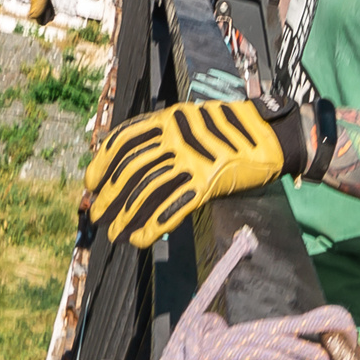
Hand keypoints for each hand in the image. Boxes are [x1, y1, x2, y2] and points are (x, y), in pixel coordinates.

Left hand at [83, 99, 301, 248]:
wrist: (268, 135)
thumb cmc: (227, 130)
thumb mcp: (188, 121)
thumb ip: (162, 135)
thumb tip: (132, 162)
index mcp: (166, 121)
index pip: (122, 142)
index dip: (102, 165)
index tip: (90, 184)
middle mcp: (175, 138)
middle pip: (131, 170)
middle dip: (109, 197)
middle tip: (97, 216)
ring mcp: (191, 160)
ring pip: (147, 192)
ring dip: (126, 216)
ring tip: (115, 233)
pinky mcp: (207, 182)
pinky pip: (173, 207)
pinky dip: (153, 226)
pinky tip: (141, 238)